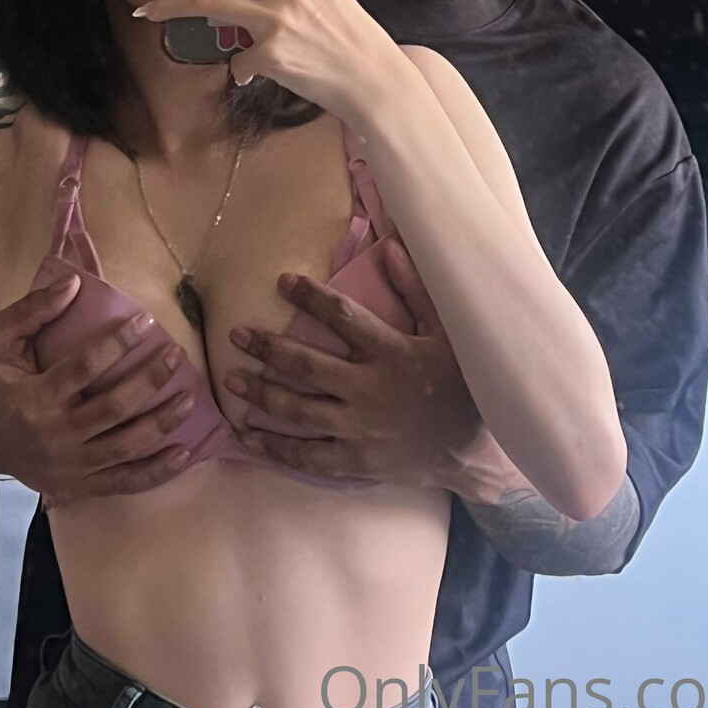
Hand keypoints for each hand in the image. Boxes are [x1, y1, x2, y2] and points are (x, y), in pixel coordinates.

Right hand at [0, 277, 195, 501]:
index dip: (118, 343)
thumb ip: (34, 310)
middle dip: (149, 381)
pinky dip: (155, 472)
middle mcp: (53, 437)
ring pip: (124, 448)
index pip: (84, 369)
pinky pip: (122, 483)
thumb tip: (75, 283)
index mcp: (33, 399)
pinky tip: (184, 453)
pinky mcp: (76, 486)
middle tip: (176, 354)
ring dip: (162, 424)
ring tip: (190, 397)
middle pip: (112, 409)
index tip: (146, 321)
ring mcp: (67, 466)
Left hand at [221, 240, 485, 489]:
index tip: (282, 282)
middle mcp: (368, 390)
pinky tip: (248, 435)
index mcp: (390, 352)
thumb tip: (390, 246)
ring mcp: (359, 429)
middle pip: (306, 366)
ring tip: (232, 379)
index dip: (310, 298)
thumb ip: (415, 290)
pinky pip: (307, 455)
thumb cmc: (461, 385)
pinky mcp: (355, 461)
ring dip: (262, 393)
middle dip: (268, 348)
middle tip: (236, 334)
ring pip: (299, 410)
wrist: (474, 452)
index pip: (342, 318)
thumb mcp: (448, 332)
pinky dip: (275, 446)